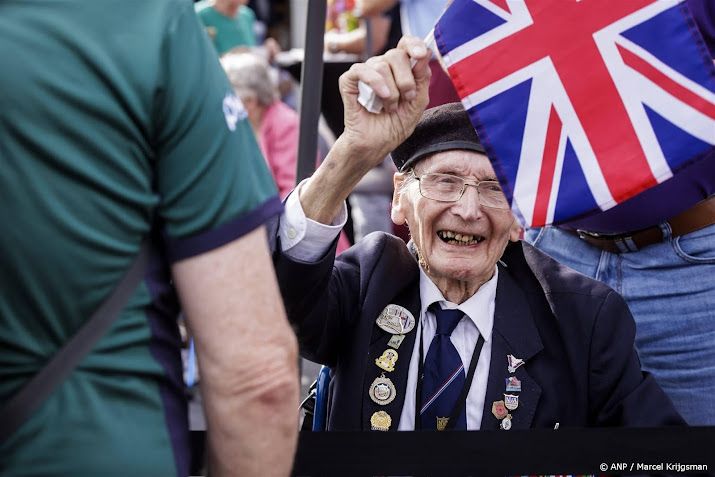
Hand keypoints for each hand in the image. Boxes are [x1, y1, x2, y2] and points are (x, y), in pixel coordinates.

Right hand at [338, 35, 430, 163]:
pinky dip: (374, 82)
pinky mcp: (348, 82)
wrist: (375, 146)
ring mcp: (364, 74)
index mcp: (399, 69)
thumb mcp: (417, 103)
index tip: (421, 55)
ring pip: (380, 64)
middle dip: (406, 80)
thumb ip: (422, 78)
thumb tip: (424, 52)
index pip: (406, 44)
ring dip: (391, 92)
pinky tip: (382, 97)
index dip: (414, 44)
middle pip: (396, 54)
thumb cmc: (394, 126)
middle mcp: (381, 67)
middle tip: (406, 99)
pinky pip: (360, 70)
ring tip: (389, 108)